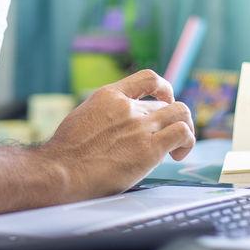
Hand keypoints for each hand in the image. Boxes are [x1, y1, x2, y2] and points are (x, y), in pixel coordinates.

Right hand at [38, 70, 194, 199]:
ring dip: (186, 128)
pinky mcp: (149, 149)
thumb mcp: (82, 117)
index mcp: (108, 96)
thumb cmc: (66, 153)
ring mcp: (139, 126)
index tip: (165, 99)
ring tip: (179, 145)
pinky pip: (182, 134)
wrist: (62, 171)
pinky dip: (187, 142)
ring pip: (182, 113)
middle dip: (167, 123)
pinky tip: (176, 155)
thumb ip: (103, 114)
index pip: (147, 78)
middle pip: (164, 105)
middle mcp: (126, 107)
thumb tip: (112, 122)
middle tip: (163, 141)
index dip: (164, 87)